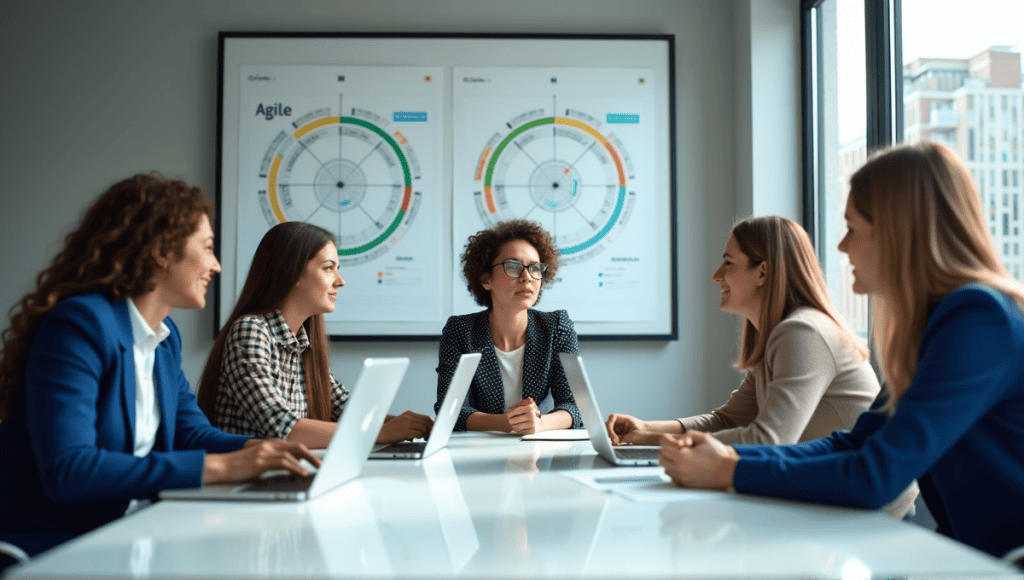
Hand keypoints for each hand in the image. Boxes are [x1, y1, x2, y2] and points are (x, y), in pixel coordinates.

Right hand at [202, 439, 319, 483]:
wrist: (218, 466)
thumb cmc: (236, 467)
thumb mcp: (257, 463)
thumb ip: (271, 464)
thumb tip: (288, 472)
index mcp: (267, 445)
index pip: (291, 446)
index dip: (305, 452)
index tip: (315, 459)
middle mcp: (267, 445)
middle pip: (296, 446)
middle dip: (311, 455)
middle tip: (321, 464)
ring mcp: (264, 452)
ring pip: (292, 453)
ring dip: (307, 461)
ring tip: (316, 469)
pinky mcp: (260, 461)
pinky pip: (282, 462)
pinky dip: (294, 467)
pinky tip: (301, 473)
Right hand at [377, 410, 433, 443]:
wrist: (380, 433)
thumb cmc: (391, 430)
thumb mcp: (402, 423)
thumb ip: (413, 423)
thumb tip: (425, 428)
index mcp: (408, 414)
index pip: (425, 417)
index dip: (431, 423)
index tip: (434, 428)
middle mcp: (408, 417)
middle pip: (426, 421)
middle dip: (431, 428)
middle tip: (431, 434)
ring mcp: (407, 424)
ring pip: (424, 427)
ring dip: (426, 433)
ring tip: (424, 437)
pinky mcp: (406, 431)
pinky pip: (418, 433)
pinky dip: (421, 436)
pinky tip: (419, 438)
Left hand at [506, 397, 542, 434]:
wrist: (540, 423)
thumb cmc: (530, 414)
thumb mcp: (525, 407)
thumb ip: (516, 407)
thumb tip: (507, 412)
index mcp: (529, 408)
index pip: (516, 411)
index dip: (510, 414)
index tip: (507, 416)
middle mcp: (531, 416)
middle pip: (514, 420)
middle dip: (510, 421)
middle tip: (510, 421)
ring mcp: (532, 424)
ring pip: (517, 427)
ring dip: (513, 426)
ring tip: (513, 425)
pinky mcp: (532, 431)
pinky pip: (520, 432)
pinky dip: (518, 430)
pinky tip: (519, 428)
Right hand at [606, 413, 658, 445]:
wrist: (651, 436)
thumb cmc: (644, 433)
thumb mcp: (633, 436)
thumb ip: (622, 438)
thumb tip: (613, 442)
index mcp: (625, 419)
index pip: (612, 417)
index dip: (609, 425)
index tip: (611, 433)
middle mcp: (621, 423)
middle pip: (609, 425)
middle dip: (609, 432)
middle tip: (614, 441)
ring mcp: (620, 429)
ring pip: (610, 431)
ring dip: (611, 437)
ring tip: (616, 443)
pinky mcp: (620, 436)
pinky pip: (613, 437)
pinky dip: (613, 441)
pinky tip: (616, 444)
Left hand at [658, 432, 738, 490]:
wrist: (728, 472)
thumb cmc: (718, 455)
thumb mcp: (705, 438)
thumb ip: (688, 435)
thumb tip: (678, 442)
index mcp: (683, 456)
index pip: (663, 447)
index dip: (668, 442)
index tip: (675, 443)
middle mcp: (680, 468)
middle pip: (661, 459)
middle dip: (667, 453)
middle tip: (676, 450)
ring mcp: (682, 478)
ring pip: (665, 469)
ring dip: (670, 463)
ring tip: (680, 459)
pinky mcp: (686, 485)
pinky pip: (672, 478)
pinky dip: (675, 472)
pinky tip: (684, 468)